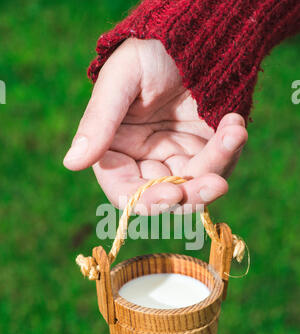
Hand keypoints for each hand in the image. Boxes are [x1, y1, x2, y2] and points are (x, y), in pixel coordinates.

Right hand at [63, 39, 247, 213]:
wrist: (188, 33)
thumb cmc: (147, 51)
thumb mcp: (120, 80)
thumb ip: (98, 122)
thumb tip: (71, 163)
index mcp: (117, 150)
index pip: (126, 191)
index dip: (148, 200)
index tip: (173, 193)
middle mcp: (147, 160)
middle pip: (167, 196)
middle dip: (192, 194)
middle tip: (216, 184)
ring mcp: (178, 156)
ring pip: (198, 184)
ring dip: (219, 165)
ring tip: (233, 132)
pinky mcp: (206, 148)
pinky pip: (220, 163)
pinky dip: (230, 148)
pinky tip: (233, 123)